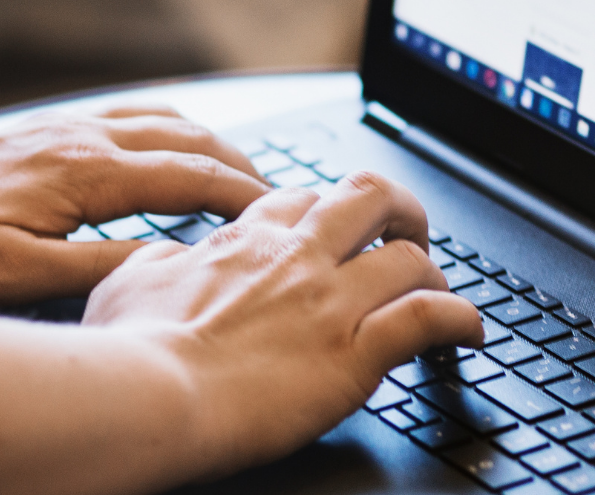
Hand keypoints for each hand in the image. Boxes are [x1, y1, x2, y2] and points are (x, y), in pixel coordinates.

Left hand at [0, 105, 271, 305]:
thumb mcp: (24, 277)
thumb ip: (105, 267)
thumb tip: (173, 262)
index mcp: (89, 173)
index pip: (194, 176)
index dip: (247, 197)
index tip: (285, 217)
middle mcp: (84, 138)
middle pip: (191, 138)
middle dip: (243, 164)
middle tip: (280, 198)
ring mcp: (66, 128)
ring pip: (163, 119)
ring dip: (210, 143)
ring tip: (240, 173)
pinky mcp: (47, 131)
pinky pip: (129, 117)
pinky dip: (170, 130)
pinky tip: (170, 148)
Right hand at [82, 173, 485, 476]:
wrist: (146, 395)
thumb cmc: (126, 351)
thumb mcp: (126, 284)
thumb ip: (159, 263)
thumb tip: (169, 258)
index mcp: (242, 242)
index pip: (300, 200)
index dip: (324, 212)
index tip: (332, 231)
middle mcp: (295, 259)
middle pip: (369, 198)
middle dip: (398, 211)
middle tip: (407, 233)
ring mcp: (330, 302)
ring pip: (410, 257)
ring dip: (432, 274)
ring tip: (438, 292)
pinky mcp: (356, 352)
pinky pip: (431, 318)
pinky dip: (461, 322)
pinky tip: (468, 335)